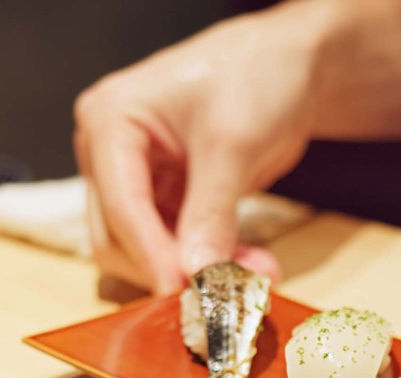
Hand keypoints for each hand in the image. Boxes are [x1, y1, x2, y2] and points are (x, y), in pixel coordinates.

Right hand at [73, 10, 319, 290]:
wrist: (291, 64)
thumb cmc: (255, 75)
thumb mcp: (232, 143)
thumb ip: (211, 213)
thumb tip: (196, 275)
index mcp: (109, 120)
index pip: (119, 204)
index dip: (150, 254)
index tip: (182, 290)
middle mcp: (109, 150)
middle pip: (117, 235)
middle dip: (170, 267)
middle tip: (224, 291)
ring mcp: (134, 175)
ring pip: (145, 248)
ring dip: (194, 269)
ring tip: (252, 275)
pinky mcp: (163, 195)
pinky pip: (174, 244)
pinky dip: (208, 259)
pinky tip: (248, 264)